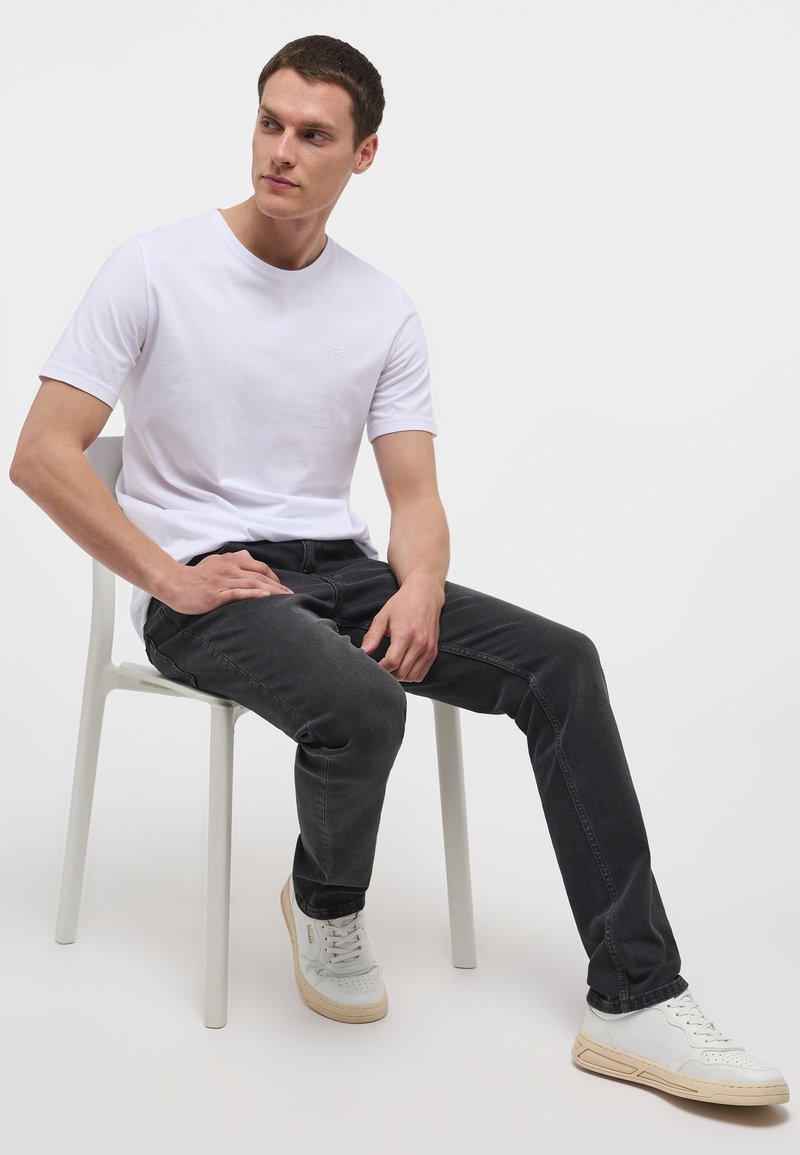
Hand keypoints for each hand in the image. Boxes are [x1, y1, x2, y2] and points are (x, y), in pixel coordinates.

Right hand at [160, 549, 293, 613]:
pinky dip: (255, 595)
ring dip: (272, 591)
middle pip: (260, 575)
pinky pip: (239, 593)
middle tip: (290, 595)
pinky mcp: (217, 594)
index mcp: (230, 560)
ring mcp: (223, 581)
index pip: (259, 567)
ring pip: (253, 584)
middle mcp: (229, 568)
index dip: (273, 576)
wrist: (174, 584)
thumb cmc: (195, 576)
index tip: (282, 587)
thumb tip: (247, 567)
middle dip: (278, 586)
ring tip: (285, 598)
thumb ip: (232, 563)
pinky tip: (266, 598)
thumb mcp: (216, 563)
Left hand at [360, 578, 443, 681]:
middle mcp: (419, 644)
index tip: (372, 666)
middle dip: (388, 674)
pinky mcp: (434, 651)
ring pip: (412, 676)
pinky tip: (402, 666)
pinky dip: (411, 675)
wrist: (425, 594)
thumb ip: (372, 636)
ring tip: (390, 668)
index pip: (391, 663)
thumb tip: (362, 653)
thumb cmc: (402, 604)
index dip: (380, 668)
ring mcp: (429, 649)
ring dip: (399, 677)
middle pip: (401, 672)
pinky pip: (422, 674)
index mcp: (405, 634)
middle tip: (379, 668)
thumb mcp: (383, 617)